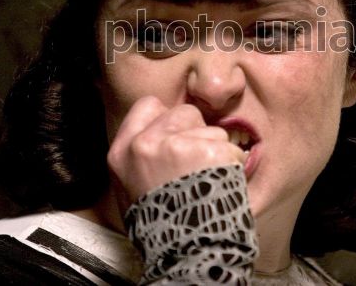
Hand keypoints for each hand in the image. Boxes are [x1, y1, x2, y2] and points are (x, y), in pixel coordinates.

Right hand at [106, 96, 246, 211]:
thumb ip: (141, 155)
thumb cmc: (160, 224)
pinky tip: (221, 185)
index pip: (148, 105)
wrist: (184, 251)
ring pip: (211, 129)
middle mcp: (146, 144)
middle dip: (196, 131)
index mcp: (122, 152)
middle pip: (184, 112)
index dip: (166, 118)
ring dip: (216, 150)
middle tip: (195, 164)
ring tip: (207, 180)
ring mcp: (177, 146)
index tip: (175, 135)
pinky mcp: (208, 152)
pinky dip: (233, 165)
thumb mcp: (130, 188)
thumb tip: (163, 133)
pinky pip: (231, 148)